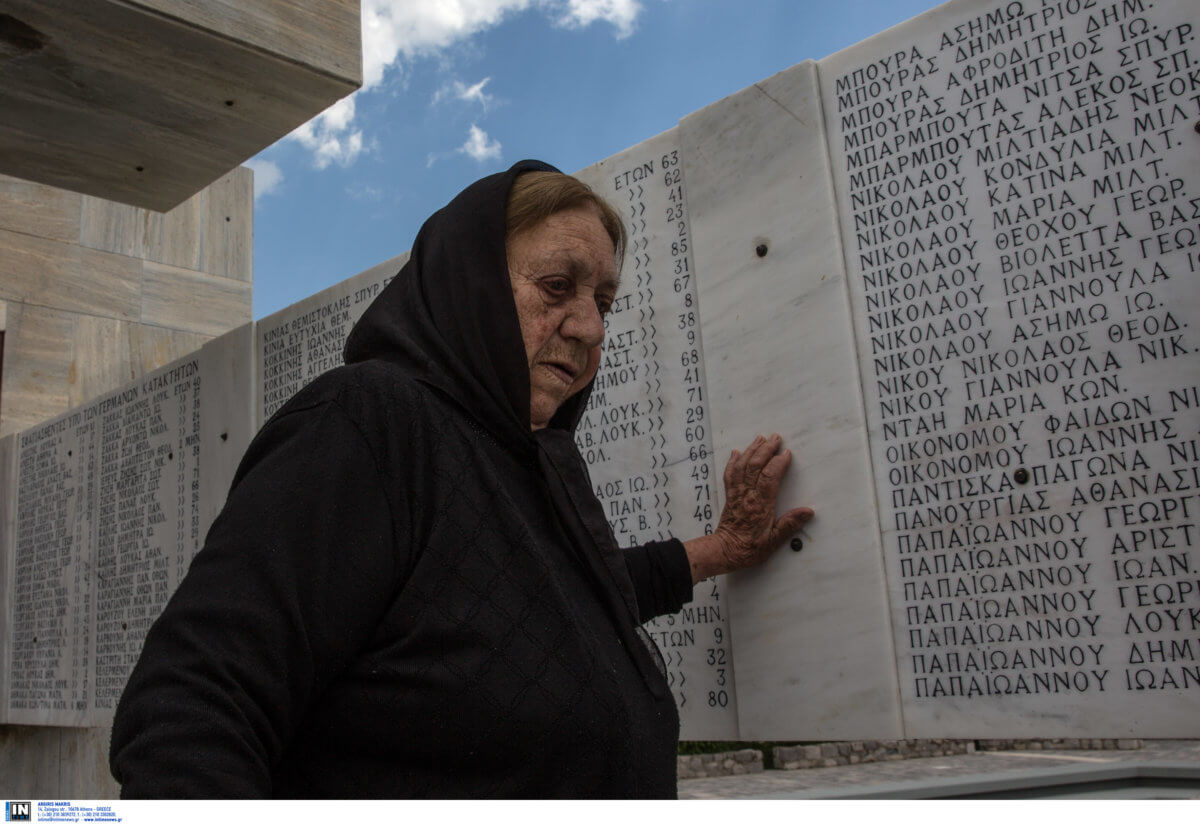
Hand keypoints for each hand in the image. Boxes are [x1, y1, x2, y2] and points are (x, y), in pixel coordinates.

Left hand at [683, 434, 812, 583]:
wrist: (725, 551)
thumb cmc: (749, 548)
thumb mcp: (773, 541)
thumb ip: (790, 524)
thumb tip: (808, 512)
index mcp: (759, 505)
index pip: (769, 477)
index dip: (778, 463)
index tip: (786, 453)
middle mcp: (747, 496)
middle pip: (755, 466)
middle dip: (766, 449)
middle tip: (776, 437)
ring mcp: (737, 494)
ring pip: (742, 466)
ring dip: (751, 450)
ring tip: (760, 438)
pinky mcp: (730, 495)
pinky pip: (730, 474)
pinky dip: (733, 461)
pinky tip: (737, 452)